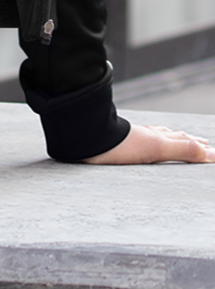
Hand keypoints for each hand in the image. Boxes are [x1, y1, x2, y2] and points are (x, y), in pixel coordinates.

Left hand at [83, 122, 214, 164]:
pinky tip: (140, 144)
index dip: (197, 145)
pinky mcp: (117, 144)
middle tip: (200, 142)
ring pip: (156, 137)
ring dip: (169, 139)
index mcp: (156, 137)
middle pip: (171, 137)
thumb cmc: (119, 144)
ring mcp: (131, 139)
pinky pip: (140, 142)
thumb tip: (210, 152)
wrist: (86, 137)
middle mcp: (145, 135)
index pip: (182, 140)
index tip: (209, 148)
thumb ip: (182, 149)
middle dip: (187, 140)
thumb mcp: (156, 148)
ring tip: (175, 138)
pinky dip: (149, 143)